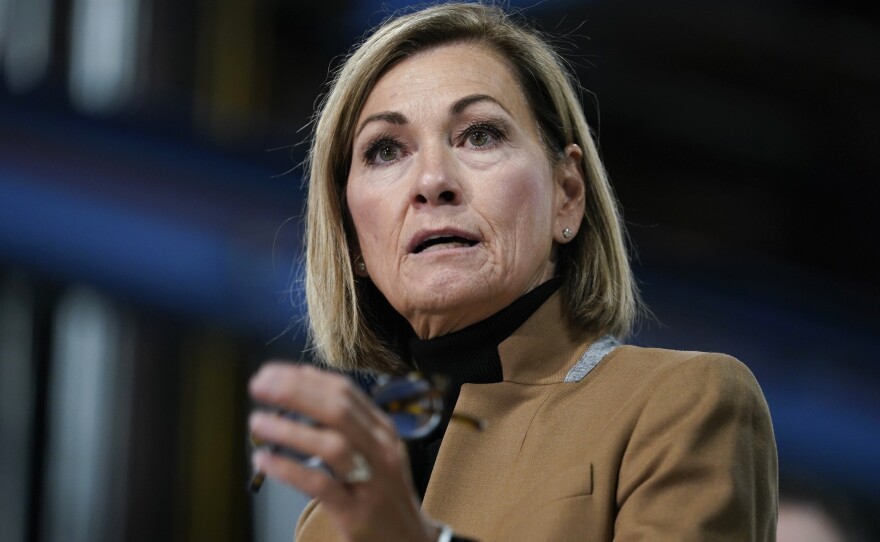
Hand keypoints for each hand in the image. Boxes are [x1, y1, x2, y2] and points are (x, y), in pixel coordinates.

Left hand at [248, 363, 440, 541]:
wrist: (410, 539)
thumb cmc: (383, 491)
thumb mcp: (374, 450)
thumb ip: (345, 422)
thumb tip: (301, 386)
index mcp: (382, 429)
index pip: (345, 392)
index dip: (305, 378)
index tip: (271, 372)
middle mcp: (381, 449)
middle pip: (338, 410)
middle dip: (296, 392)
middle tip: (259, 385)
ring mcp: (371, 480)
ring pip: (331, 445)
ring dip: (290, 430)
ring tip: (257, 421)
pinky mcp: (356, 512)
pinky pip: (320, 485)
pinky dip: (289, 470)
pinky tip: (264, 460)